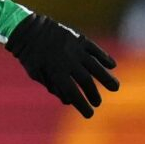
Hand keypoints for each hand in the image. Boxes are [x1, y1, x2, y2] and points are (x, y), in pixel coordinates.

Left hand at [5, 14, 119, 117]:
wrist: (28, 29)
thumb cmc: (30, 55)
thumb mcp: (36, 74)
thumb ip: (53, 87)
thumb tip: (69, 101)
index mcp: (55, 71)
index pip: (72, 92)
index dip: (82, 104)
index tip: (89, 114)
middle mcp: (68, 60)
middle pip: (85, 80)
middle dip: (93, 93)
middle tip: (98, 103)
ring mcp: (75, 48)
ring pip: (95, 65)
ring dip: (106, 77)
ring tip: (115, 87)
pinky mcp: (79, 38)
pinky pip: (95, 49)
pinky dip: (104, 57)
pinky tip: (112, 65)